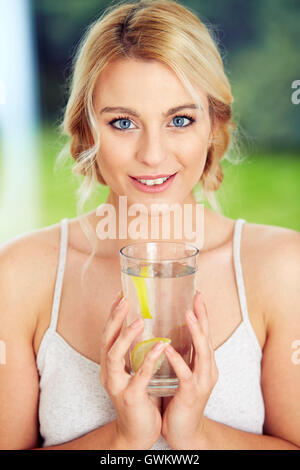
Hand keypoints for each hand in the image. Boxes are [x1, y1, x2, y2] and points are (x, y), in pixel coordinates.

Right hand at [99, 291, 166, 449]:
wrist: (137, 432)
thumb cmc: (139, 397)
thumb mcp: (133, 371)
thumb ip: (135, 352)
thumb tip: (146, 324)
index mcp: (110, 364)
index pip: (108, 333)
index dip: (113, 314)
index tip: (121, 294)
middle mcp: (108, 372)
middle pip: (106, 339)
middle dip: (114, 318)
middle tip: (125, 300)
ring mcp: (117, 385)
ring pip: (114, 355)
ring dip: (126, 336)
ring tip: (139, 320)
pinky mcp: (130, 397)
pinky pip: (139, 376)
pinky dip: (149, 359)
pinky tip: (160, 346)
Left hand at [161, 291, 217, 448]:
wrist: (184, 431)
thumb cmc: (180, 399)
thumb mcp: (183, 373)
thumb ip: (182, 355)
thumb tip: (170, 334)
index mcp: (204, 363)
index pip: (204, 333)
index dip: (202, 314)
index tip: (197, 295)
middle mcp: (207, 369)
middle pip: (207, 338)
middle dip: (203, 316)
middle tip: (198, 297)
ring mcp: (202, 381)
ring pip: (202, 353)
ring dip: (196, 333)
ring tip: (188, 315)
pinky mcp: (191, 394)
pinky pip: (185, 375)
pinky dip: (177, 360)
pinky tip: (168, 349)